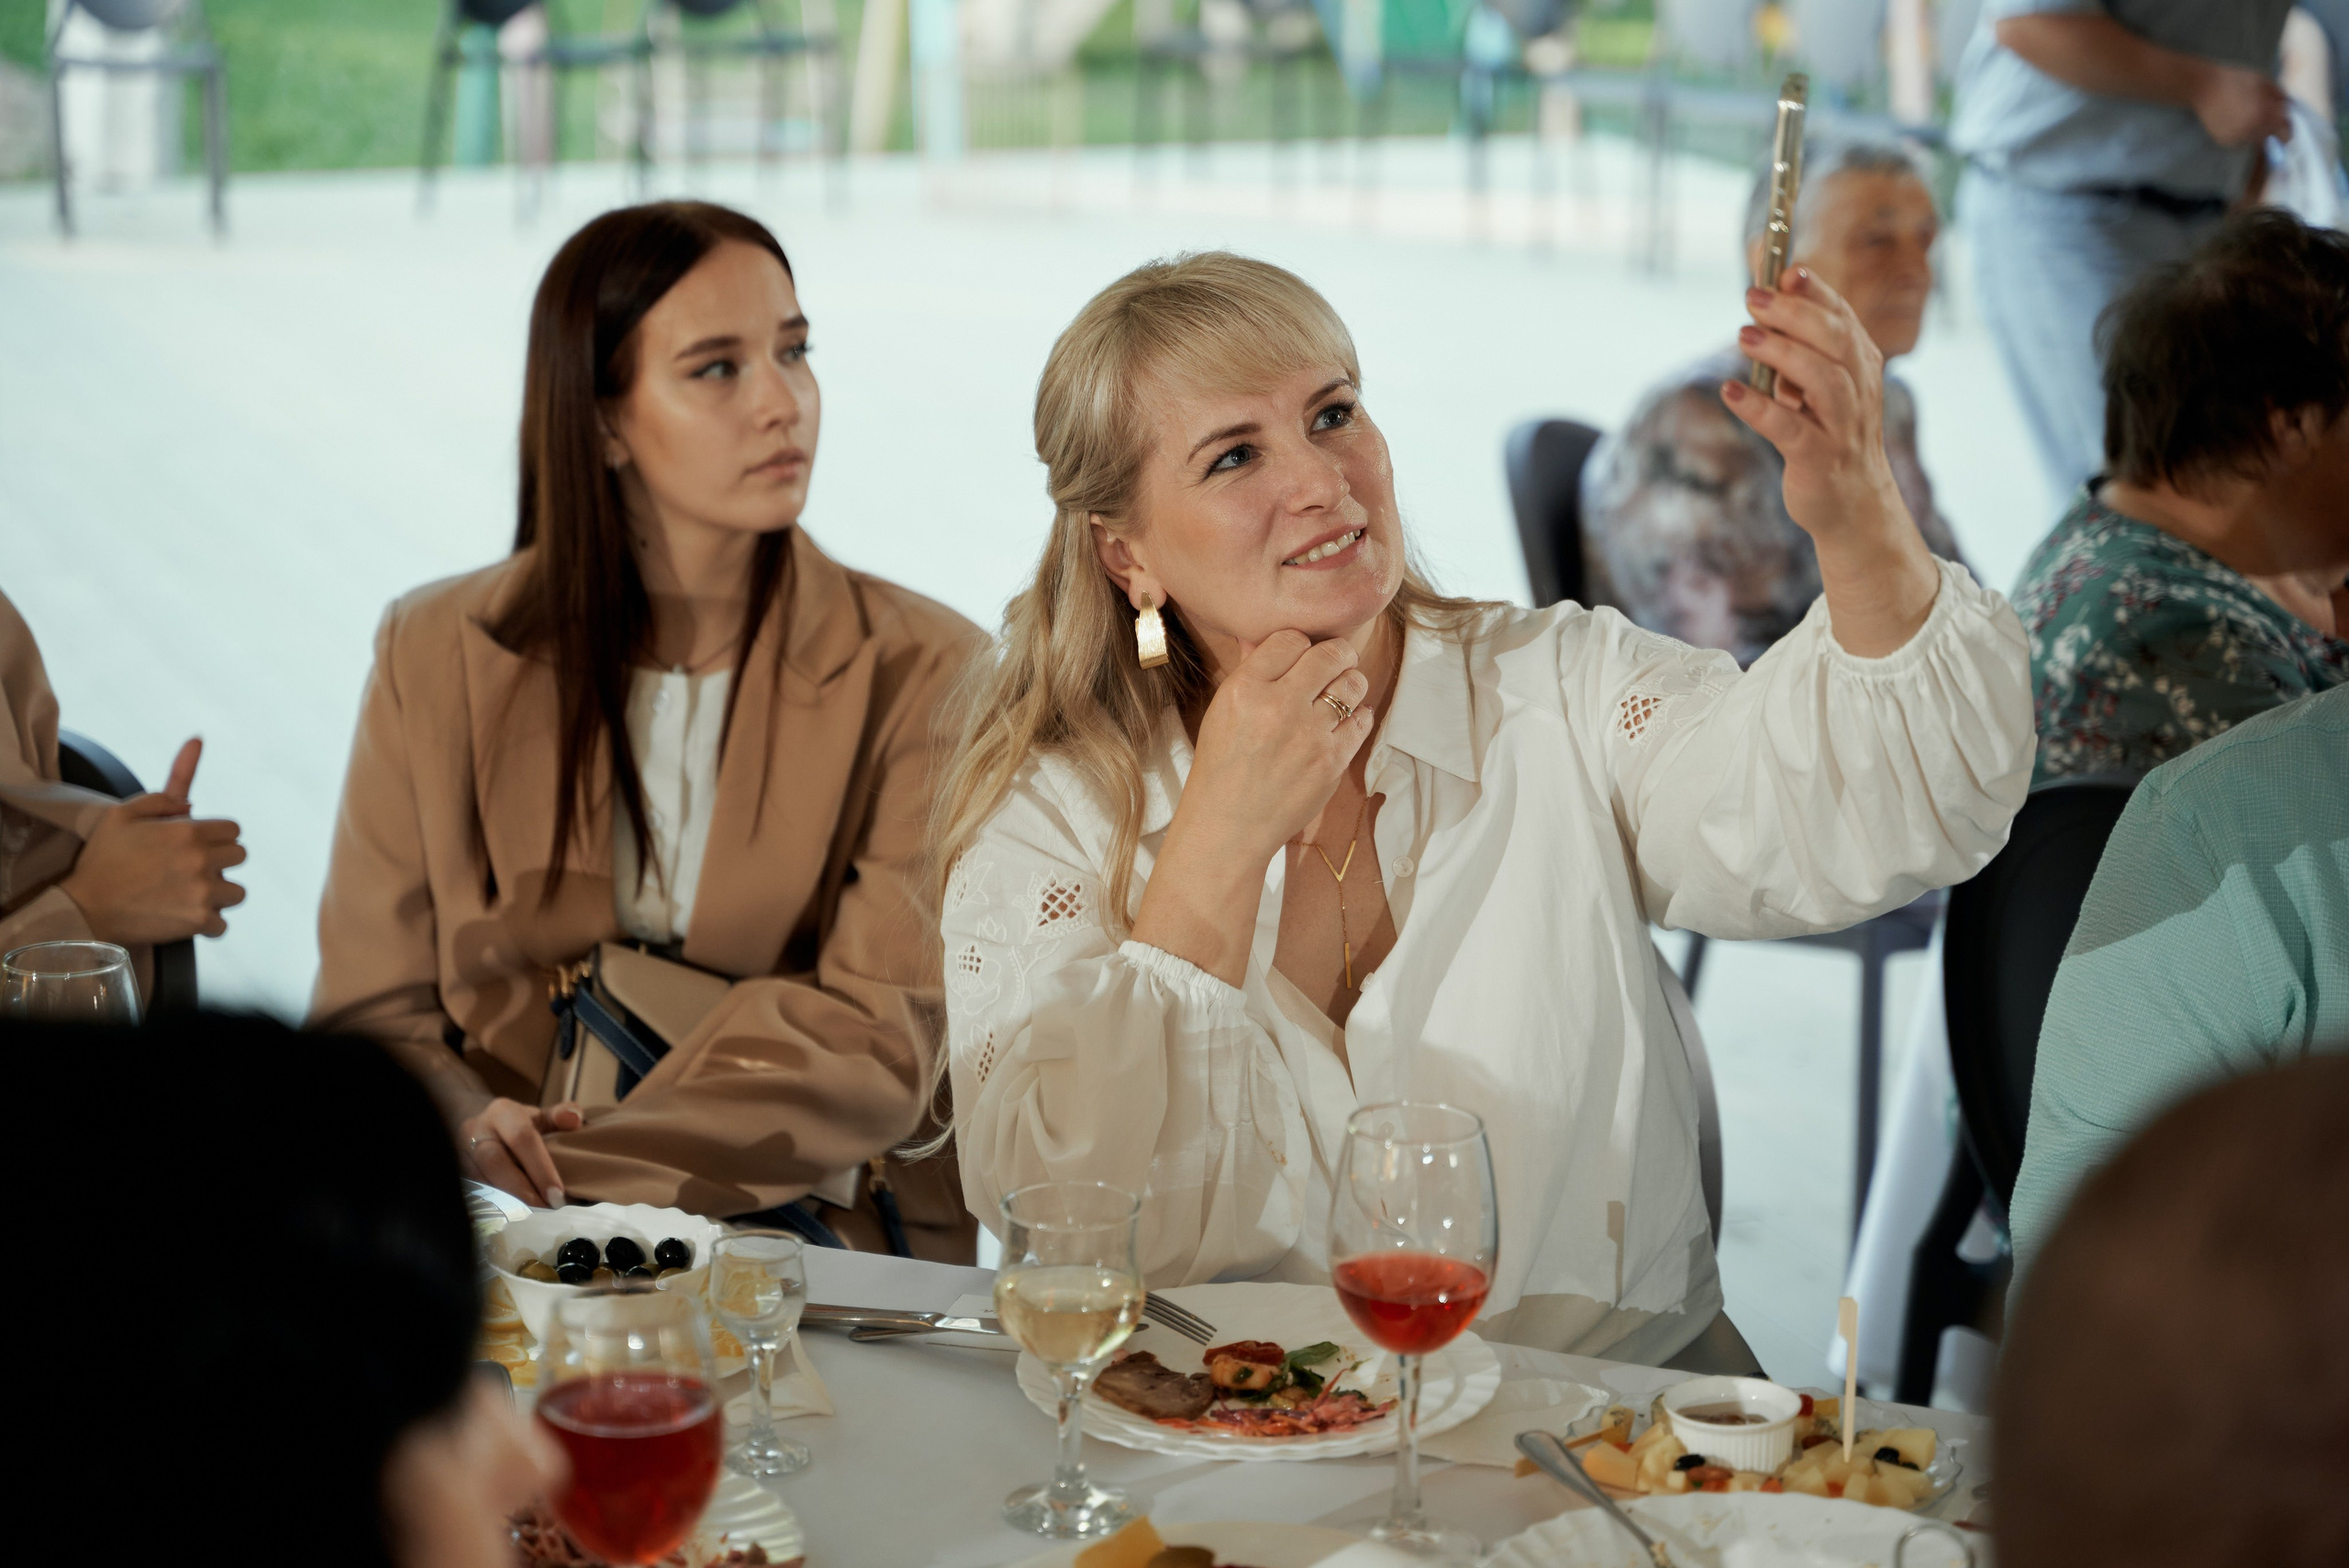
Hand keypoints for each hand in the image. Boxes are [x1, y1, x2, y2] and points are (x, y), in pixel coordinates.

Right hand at [56, 738, 247, 942]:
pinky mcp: (198, 921)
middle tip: (190, 870)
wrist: (84, 907)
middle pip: (240, 857)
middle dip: (219, 861)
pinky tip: (184, 916)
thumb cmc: (102, 858)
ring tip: (188, 894)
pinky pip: (223, 924)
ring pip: (237, 892)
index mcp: (188, 831)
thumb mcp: (123, 814)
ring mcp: (203, 892)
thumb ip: (164, 794)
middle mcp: (202, 860)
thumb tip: (198, 762)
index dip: (215, 837)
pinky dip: (208, 924)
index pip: (233, 829)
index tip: (197, 846)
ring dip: (218, 894)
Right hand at [460, 1097, 583, 1208]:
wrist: (481, 1129)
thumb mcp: (542, 1116)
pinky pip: (470, 1193)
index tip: (557, 1194)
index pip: (522, 1137)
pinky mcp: (453, 1172)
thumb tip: (573, 1119)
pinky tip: (510, 1217)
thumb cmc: (521, 1126)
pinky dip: (491, 1207)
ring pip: (479, 1181)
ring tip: (532, 1216)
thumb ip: (561, 1116)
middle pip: (495, 1162)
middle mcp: (475, 1130)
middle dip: (522, 1190)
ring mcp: (458, 1152)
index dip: (540, 1168)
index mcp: (502, 1112)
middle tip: (545, 1209)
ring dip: (506, 1202)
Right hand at [1131, 632, 1376, 984]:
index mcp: (1244, 690)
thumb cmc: (1221, 768)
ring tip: (1340, 693)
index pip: (1290, 639)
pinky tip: (1343, 723)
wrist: (1228, 827)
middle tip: (1334, 664)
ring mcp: (1309, 735)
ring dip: (1350, 684)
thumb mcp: (1221, 713)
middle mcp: (1278, 706)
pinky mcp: (1332, 762)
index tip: (1300, 657)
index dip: (1298, 645)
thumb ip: (1248, 672)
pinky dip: (1357, 717)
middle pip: (1330, 654)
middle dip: (1337, 655)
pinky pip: (1362, 721)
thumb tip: (1261, 636)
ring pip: (1353, 684)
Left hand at [1724, 268, 1938, 656]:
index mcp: (1860, 367)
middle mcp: (1858, 391)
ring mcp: (1842, 426)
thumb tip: (1762, 301)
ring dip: (1783, 354)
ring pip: (1823, 379)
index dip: (1816, 291)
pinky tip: (1730, 392)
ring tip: (1744, 336)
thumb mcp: (1817, 388)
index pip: (1842, 318)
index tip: (1786, 270)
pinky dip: (1759, 408)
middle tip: (1752, 298)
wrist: (1853, 506)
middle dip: (1794, 314)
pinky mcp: (1820, 460)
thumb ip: (1797, 349)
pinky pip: (1790, 429)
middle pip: (1834, 341)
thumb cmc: (1828, 436)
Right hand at [2191, 62, 2289, 147]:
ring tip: (2248, 117)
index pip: (2286, 131)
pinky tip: (2235, 121)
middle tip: (2265, 120)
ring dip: (2257, 133)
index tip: (2284, 123)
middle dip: (2272, 130)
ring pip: (2256, 141)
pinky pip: (2241, 142)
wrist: (2204, 88)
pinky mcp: (2225, 141)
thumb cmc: (2235, 80)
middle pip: (2271, 139)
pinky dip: (2242, 134)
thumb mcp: (2264, 81)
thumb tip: (2288, 108)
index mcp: (2265, 114)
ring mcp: (2237, 137)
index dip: (2287, 126)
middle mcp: (2252, 129)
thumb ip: (2279, 96)